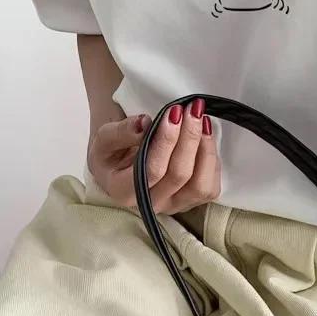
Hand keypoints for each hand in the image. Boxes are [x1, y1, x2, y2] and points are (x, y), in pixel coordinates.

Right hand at [87, 99, 220, 213]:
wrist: (120, 165)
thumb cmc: (112, 152)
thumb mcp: (104, 138)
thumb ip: (121, 132)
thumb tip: (145, 123)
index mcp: (124, 191)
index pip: (152, 170)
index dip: (167, 141)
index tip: (174, 112)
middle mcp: (151, 204)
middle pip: (179, 175)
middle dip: (189, 138)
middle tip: (192, 109)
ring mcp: (174, 206)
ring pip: (200, 186)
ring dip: (206, 150)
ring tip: (202, 120)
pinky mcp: (191, 202)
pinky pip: (210, 188)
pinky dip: (212, 161)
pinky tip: (206, 137)